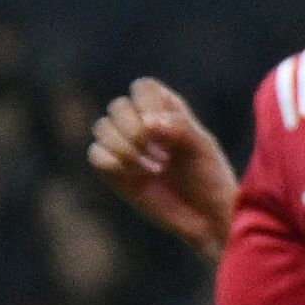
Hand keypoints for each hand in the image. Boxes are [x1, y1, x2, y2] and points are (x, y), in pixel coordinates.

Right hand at [85, 78, 237, 257]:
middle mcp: (142, 123)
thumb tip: (148, 122)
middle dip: (134, 131)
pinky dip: (114, 164)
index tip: (161, 129)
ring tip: (153, 168)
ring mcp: (124, 147)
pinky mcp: (112, 171)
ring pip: (101, 127)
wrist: (203, 216)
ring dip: (124, 148)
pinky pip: (95, 155)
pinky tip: (138, 176)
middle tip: (161, 156)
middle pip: (118, 106)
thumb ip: (179, 128)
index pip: (142, 88)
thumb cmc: (209, 177)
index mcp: (166, 109)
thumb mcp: (202, 148)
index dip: (146, 103)